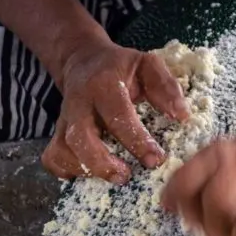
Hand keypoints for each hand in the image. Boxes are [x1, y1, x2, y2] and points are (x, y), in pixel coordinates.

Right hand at [42, 40, 188, 182]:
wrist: (84, 60)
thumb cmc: (121, 66)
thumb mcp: (147, 64)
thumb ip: (166, 86)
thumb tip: (183, 115)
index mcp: (104, 84)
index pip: (117, 115)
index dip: (136, 140)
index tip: (156, 159)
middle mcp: (79, 103)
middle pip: (79, 137)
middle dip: (101, 163)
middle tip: (126, 176)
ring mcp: (65, 119)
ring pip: (62, 149)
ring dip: (85, 169)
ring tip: (112, 176)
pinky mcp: (58, 131)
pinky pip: (52, 156)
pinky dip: (65, 170)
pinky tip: (88, 174)